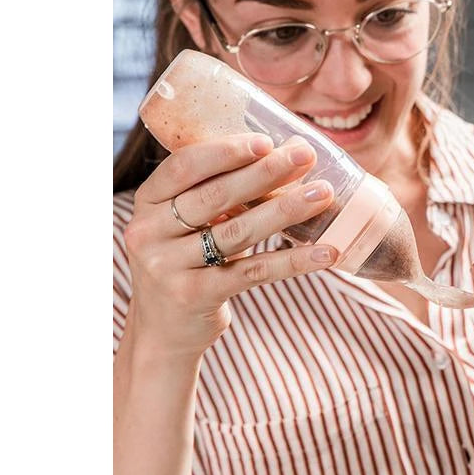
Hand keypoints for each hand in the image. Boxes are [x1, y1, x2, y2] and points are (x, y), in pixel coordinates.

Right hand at [122, 133, 338, 357]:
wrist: (163, 332)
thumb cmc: (187, 263)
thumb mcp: (186, 225)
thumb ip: (218, 194)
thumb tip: (289, 157)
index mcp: (148, 202)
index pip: (184, 166)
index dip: (226, 151)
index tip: (267, 141)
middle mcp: (148, 232)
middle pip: (215, 195)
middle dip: (266, 173)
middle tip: (306, 157)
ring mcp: (168, 267)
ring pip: (238, 231)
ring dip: (286, 209)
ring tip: (323, 194)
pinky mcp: (195, 296)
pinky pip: (253, 272)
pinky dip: (293, 261)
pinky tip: (325, 253)